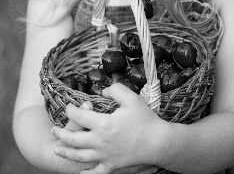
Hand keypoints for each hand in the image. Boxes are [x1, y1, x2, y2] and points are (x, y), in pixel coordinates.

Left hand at [51, 83, 169, 173]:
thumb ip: (115, 90)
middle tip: (53, 130)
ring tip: (57, 149)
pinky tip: (79, 173)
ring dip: (65, 152)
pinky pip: (94, 173)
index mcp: (103, 124)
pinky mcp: (112, 166)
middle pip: (73, 138)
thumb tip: (102, 92)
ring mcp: (104, 156)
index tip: (69, 107)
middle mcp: (99, 141)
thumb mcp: (131, 99)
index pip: (79, 115)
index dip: (70, 110)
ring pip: (78, 156)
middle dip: (61, 133)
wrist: (158, 142)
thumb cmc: (145, 120)